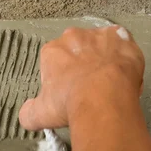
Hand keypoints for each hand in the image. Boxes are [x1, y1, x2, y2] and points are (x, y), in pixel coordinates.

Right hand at [19, 26, 144, 130]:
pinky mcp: (124, 39)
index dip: (59, 79)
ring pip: (100, 45)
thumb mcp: (39, 115)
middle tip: (87, 88)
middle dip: (80, 65)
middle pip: (76, 50)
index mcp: (52, 51)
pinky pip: (124, 44)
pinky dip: (124, 55)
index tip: (66, 94)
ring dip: (102, 59)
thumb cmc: (68, 103)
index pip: (52, 61)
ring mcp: (101, 35)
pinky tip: (124, 72)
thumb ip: (28, 113)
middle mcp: (75, 37)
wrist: (103, 98)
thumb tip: (26, 114)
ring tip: (107, 83)